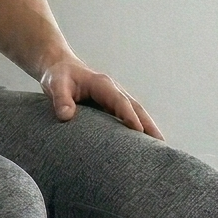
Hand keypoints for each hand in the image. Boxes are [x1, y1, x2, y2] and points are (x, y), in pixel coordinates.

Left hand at [37, 57, 163, 137]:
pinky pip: (128, 119)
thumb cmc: (58, 76)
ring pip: (136, 114)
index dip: (129, 115)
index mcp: (103, 84)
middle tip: (161, 143)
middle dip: (149, 125)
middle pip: (136, 108)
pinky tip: (143, 146)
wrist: (60, 69)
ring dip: (148, 129)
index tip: (139, 130)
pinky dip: (138, 130)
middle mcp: (114, 91)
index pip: (120, 101)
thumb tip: (66, 116)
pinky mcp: (111, 108)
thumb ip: (61, 99)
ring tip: (160, 148)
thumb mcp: (55, 84)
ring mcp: (115, 99)